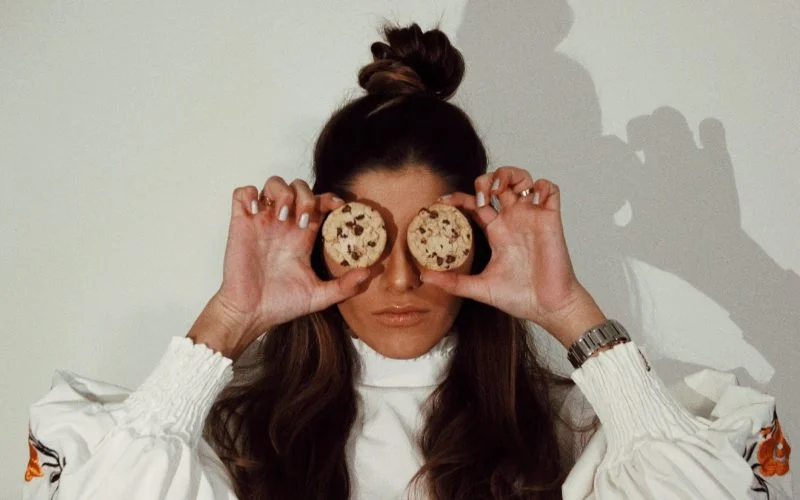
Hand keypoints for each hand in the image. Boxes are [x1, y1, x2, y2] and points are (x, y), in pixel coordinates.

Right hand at [193, 177, 370, 358]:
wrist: (250, 314)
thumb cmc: (280, 305)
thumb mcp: (319, 296)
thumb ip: (344, 286)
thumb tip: (369, 272)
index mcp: (303, 236)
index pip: (319, 202)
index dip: (329, 198)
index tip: (338, 207)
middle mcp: (284, 225)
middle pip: (299, 187)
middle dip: (305, 196)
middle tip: (303, 220)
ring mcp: (262, 222)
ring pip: (273, 183)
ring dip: (281, 192)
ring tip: (282, 216)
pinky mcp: (240, 224)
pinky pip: (242, 193)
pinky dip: (249, 195)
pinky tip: (256, 213)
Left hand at [420, 166, 603, 345]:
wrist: (548, 308)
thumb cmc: (519, 298)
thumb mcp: (479, 289)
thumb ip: (453, 282)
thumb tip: (424, 278)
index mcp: (496, 232)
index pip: (475, 203)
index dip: (459, 197)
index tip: (443, 202)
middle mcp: (512, 220)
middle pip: (498, 183)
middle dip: (486, 180)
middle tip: (482, 196)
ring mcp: (532, 218)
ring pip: (522, 179)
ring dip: (510, 175)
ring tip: (501, 190)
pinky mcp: (551, 219)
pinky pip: (550, 189)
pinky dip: (541, 186)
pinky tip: (531, 198)